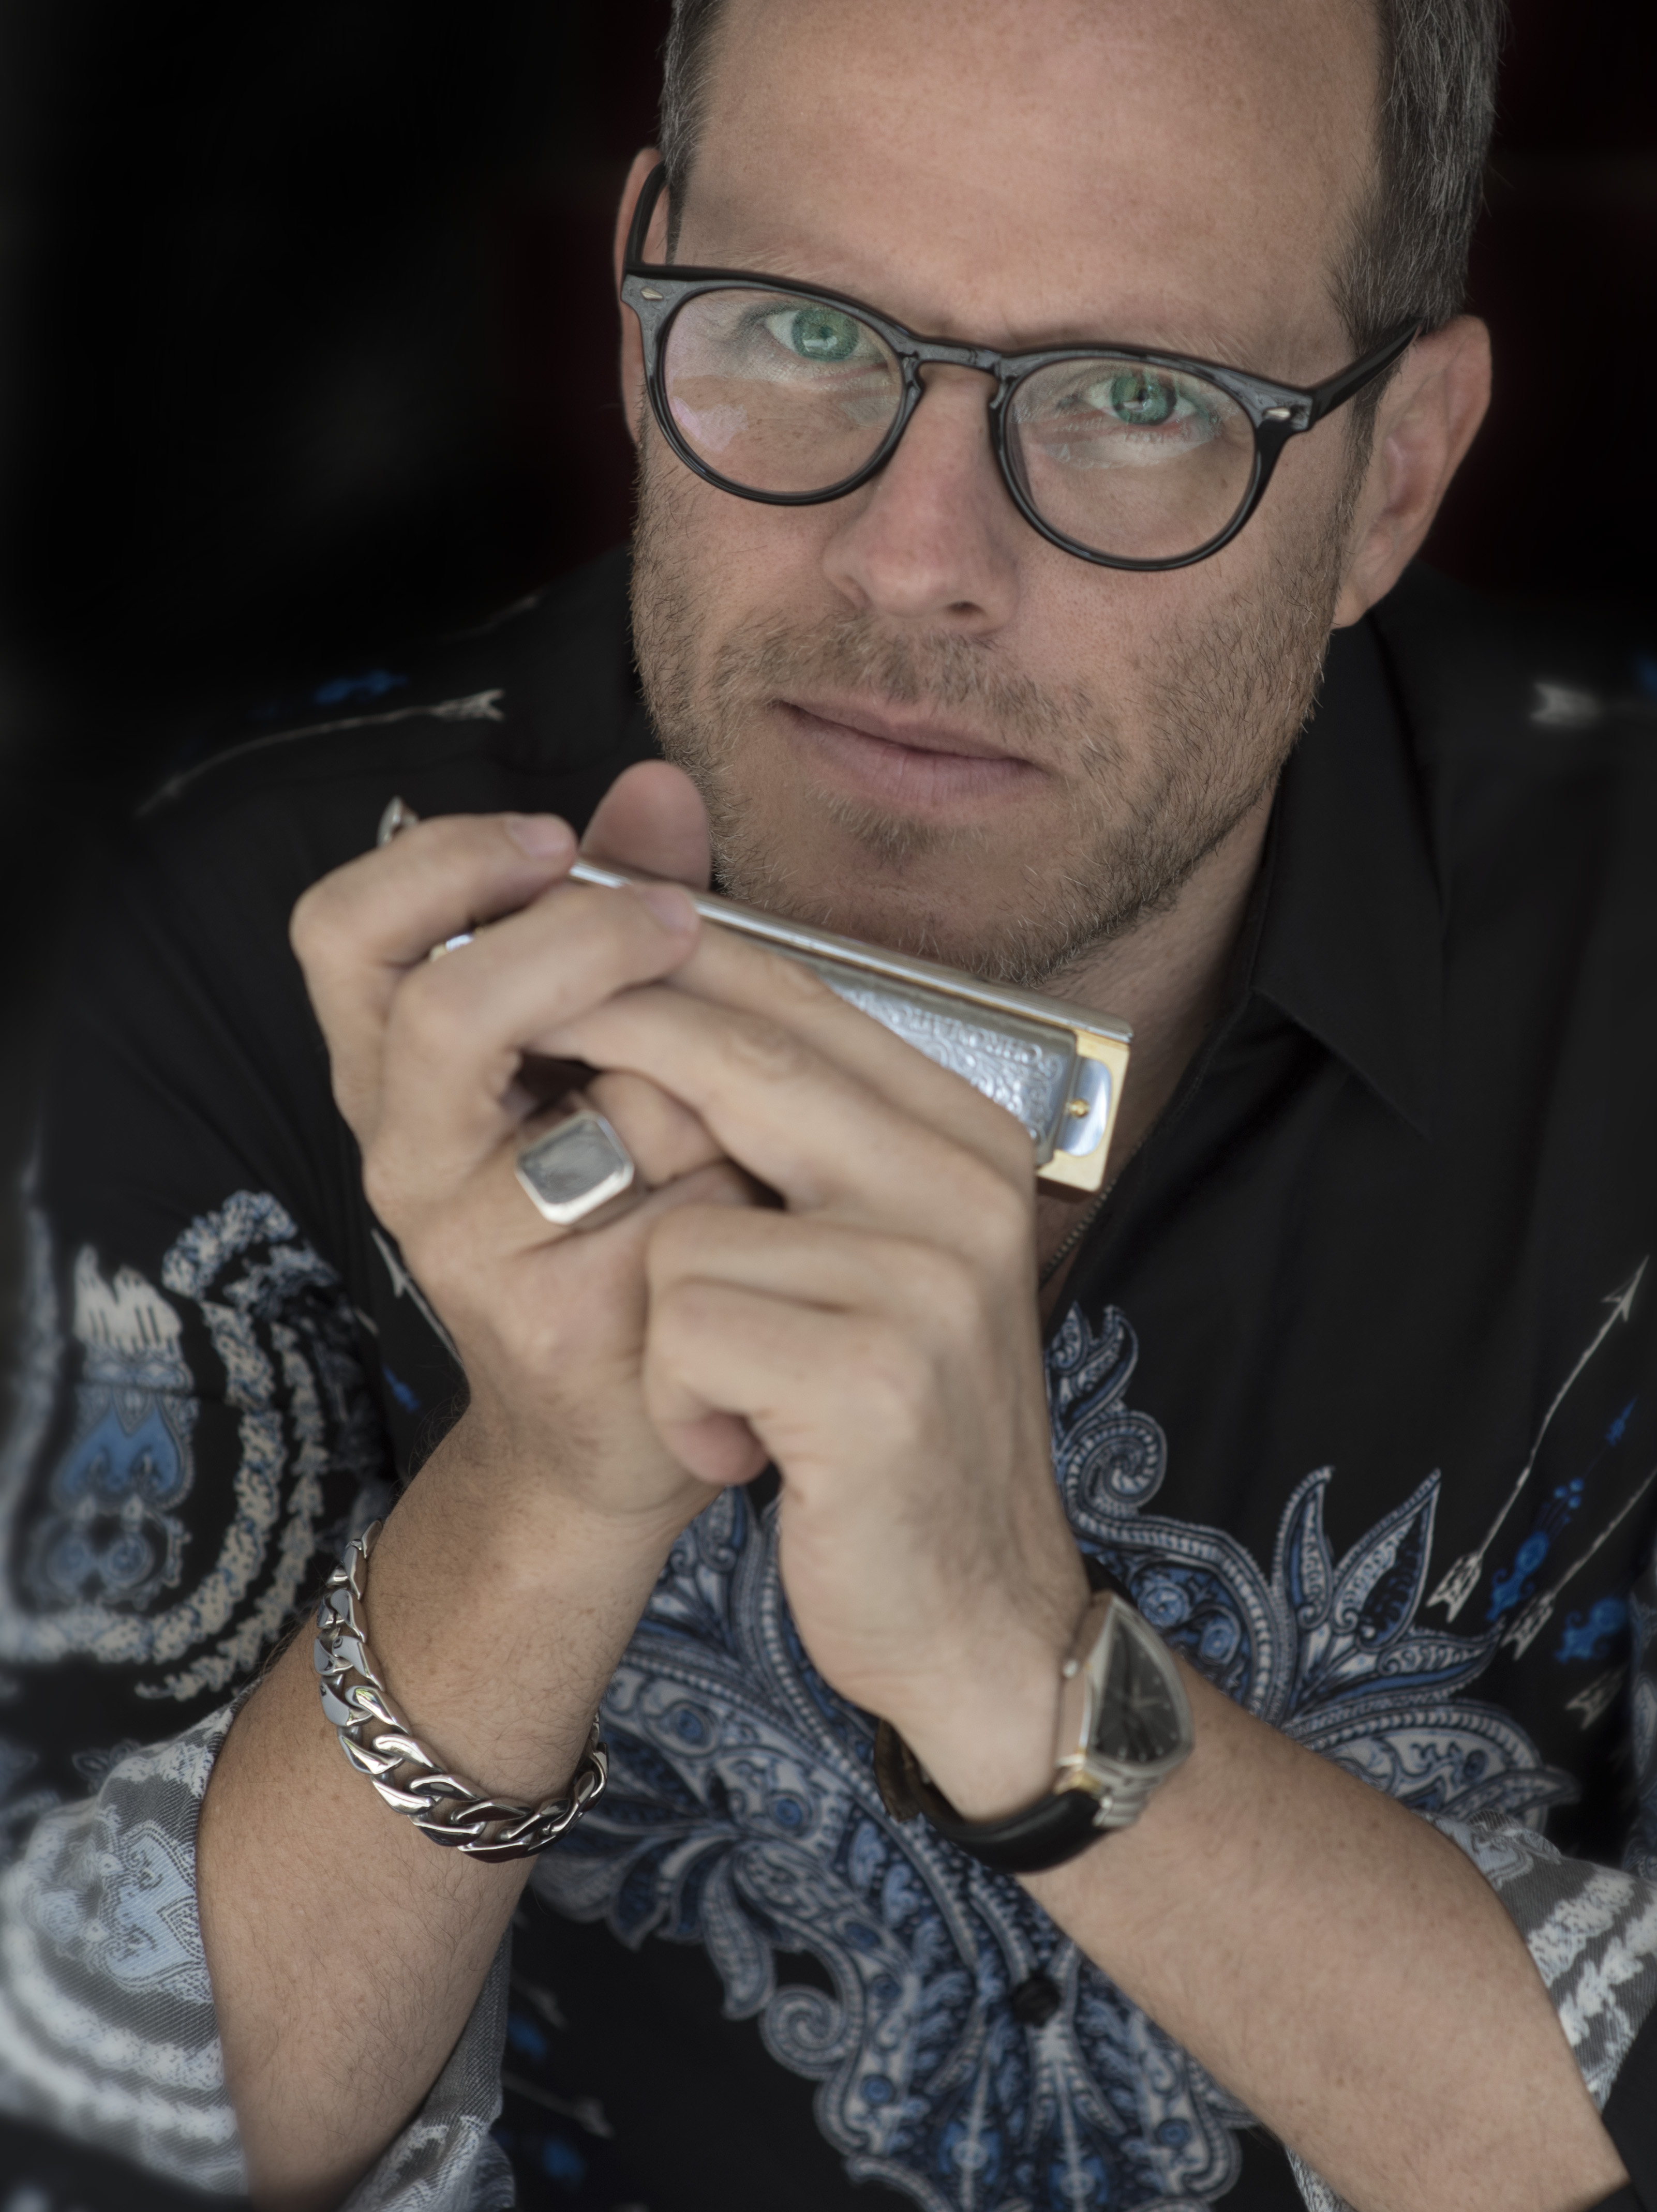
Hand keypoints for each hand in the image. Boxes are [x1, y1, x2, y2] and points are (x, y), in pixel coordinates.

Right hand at [290, 760, 763, 1531]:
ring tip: (733, 1106)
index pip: (343, 934)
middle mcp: (411, 1161)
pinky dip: (748, 1170)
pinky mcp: (574, 1317)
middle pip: (448, 1006)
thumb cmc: (619, 1211)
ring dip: (700, 1075)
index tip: (555, 841)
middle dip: (583, 941)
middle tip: (677, 920)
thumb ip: (617, 913)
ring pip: (614, 1099)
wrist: (620, 1426)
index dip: (441, 863)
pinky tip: (758, 1200)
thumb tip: (656, 785)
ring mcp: (481, 1248)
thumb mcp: (600, 1051)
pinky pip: (694, 1191)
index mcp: (401, 1077)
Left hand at [529, 927, 1092, 1814]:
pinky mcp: (871, 1380)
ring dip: (668, 1326)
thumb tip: (652, 995)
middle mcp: (964, 1188)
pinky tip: (740, 1451)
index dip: (661, 961)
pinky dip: (681, 1403)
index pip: (796, 989)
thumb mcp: (873, 1262)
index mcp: (968, 1138)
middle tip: (525, 1083)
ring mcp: (927, 1280)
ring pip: (684, 1225)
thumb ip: (803, 1138)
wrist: (983, 1617)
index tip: (556, 963)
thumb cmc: (894, 1434)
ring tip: (729, 1392)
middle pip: (737, 1061)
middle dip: (608, 1060)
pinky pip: (685, 1332)